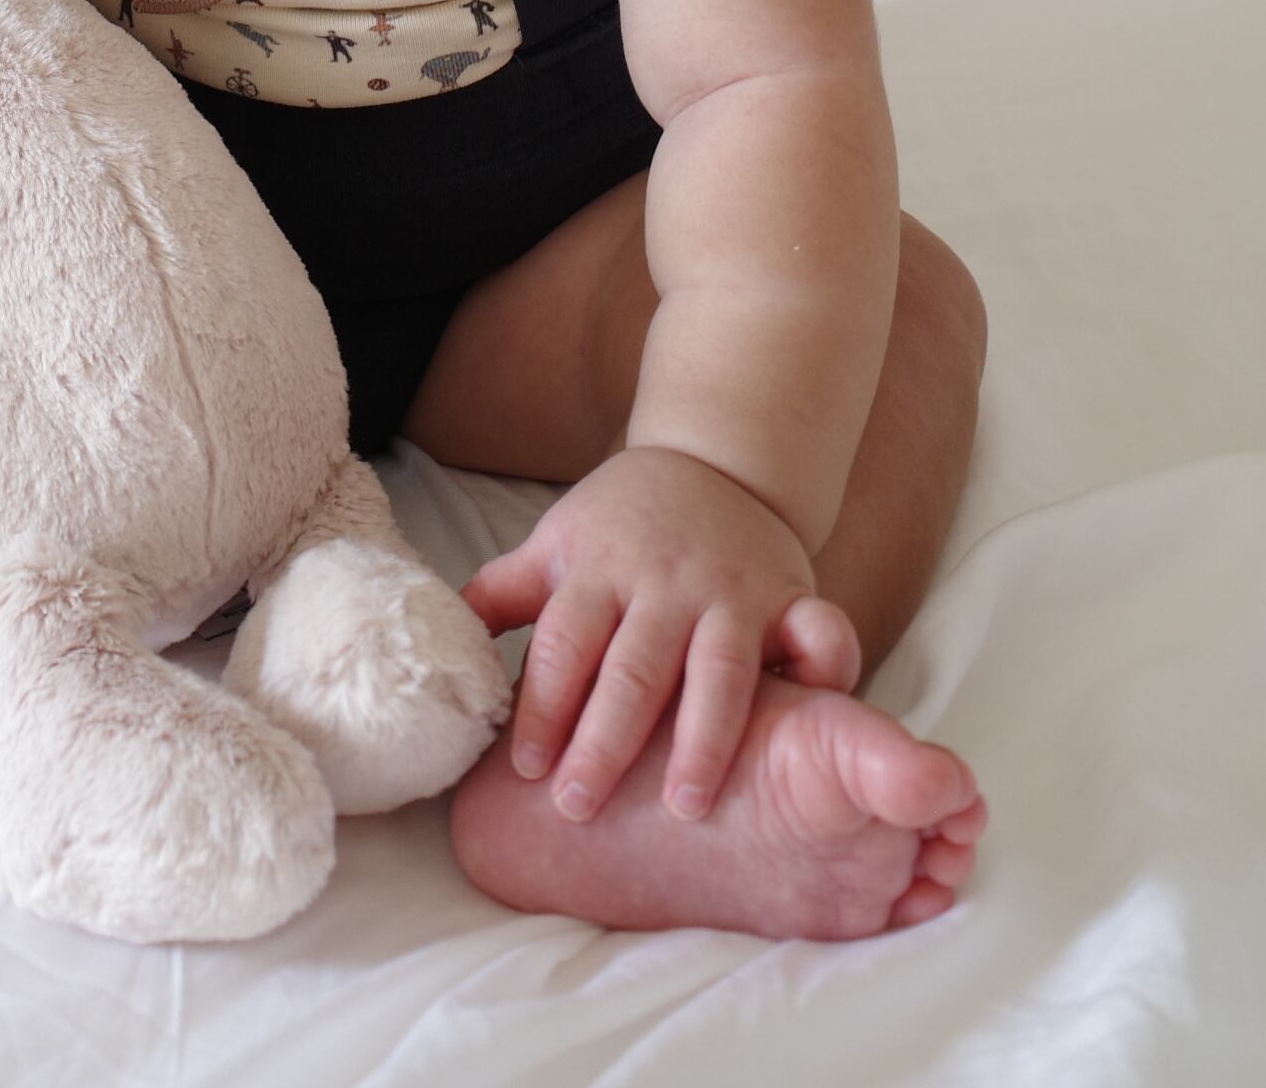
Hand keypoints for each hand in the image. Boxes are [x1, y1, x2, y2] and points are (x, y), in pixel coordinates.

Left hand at [459, 446, 860, 823]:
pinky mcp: (789, 596)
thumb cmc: (622, 523)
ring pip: (718, 668)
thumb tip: (439, 646)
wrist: (714, 458)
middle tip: (580, 806)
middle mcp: (664, 583)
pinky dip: (825, 663)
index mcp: (598, 569)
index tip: (526, 769)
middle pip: (633, 668)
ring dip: (703, 736)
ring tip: (684, 803)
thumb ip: (502, 595)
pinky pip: (817, 629)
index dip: (543, 706)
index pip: (563, 644)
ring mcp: (730, 590)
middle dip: (605, 740)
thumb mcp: (556, 544)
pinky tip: (817, 706)